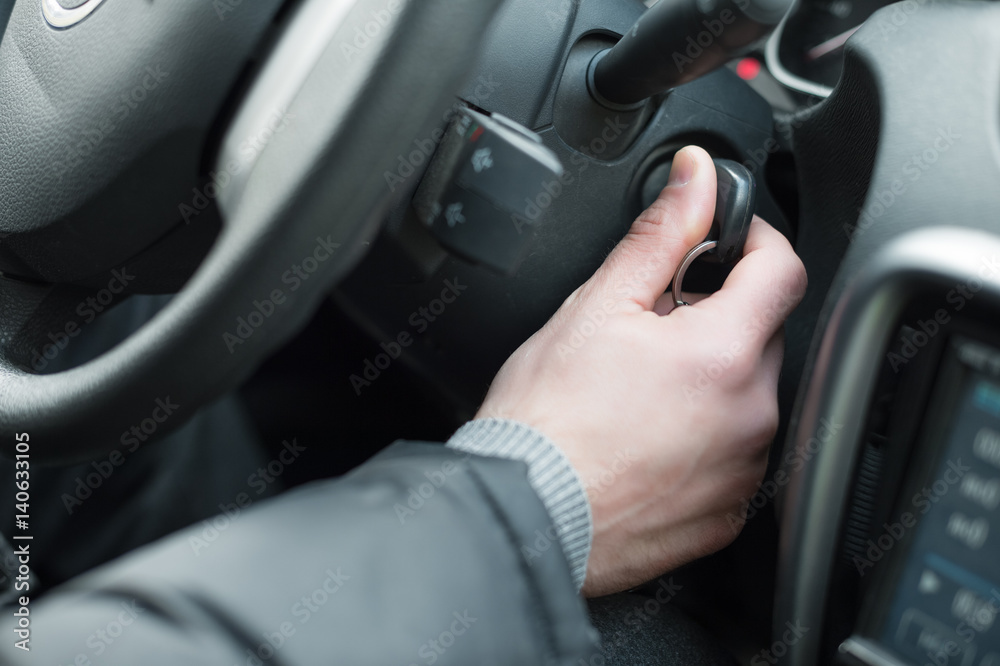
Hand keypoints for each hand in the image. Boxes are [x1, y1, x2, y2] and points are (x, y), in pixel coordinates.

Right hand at [476, 146, 806, 596]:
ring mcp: (744, 470)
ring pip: (747, 395)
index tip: (723, 243)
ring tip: (641, 392)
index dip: (754, 241)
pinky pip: (736, 453)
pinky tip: (649, 438)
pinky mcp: (728, 511)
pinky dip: (706, 435)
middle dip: (717, 315)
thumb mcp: (597, 306)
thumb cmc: (547, 421)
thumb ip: (660, 234)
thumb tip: (695, 178)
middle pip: (761, 334)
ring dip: (712, 378)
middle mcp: (751, 415)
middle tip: (652, 327)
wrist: (528, 513)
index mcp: (723, 353)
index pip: (782, 269)